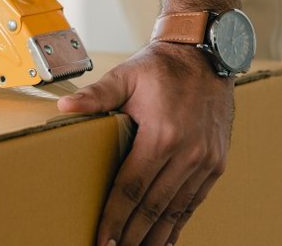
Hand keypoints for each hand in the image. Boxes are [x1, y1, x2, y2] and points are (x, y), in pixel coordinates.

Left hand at [57, 42, 232, 245]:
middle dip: (131, 235)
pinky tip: (166, 240)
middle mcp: (187, 153)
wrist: (206, 54)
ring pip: (176, 209)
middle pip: (153, 206)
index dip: (114, 217)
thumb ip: (97, 95)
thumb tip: (64, 106)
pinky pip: (194, 201)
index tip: (101, 240)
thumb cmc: (161, 67)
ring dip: (155, 236)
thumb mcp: (126, 76)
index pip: (131, 188)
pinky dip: (179, 223)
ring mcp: (205, 161)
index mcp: (162, 135)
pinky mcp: (216, 163)